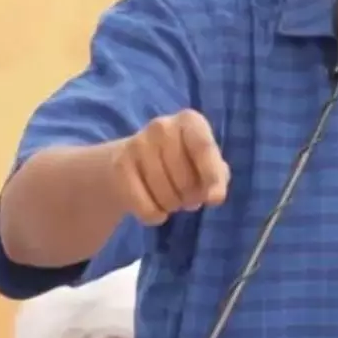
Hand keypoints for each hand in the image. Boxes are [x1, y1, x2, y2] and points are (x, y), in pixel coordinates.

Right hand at [110, 109, 230, 225]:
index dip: (211, 176)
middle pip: (186, 180)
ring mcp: (137, 144)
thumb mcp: (205, 164)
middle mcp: (162, 126)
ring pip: (166, 197)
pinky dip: (154, 216)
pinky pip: (146, 208)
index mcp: (189, 121)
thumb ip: (218, 177)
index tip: (215, 201)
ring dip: (172, 206)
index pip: (204, 148)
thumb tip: (215, 197)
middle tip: (186, 193)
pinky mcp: (119, 166)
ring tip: (169, 195)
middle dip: (191, 197)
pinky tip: (154, 206)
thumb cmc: (182, 162)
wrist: (132, 162)